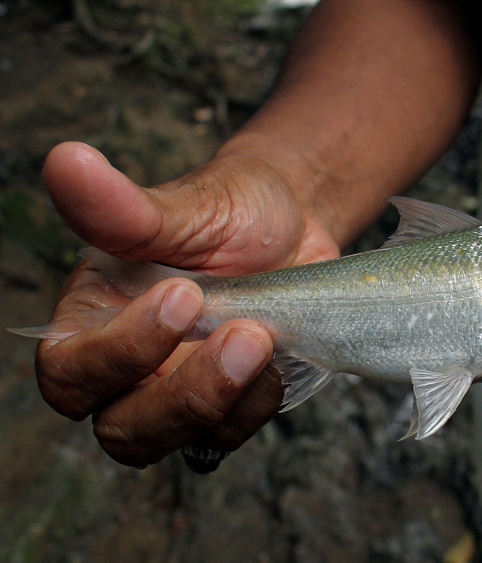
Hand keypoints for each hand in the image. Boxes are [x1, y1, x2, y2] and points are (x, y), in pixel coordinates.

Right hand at [36, 141, 339, 467]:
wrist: (292, 226)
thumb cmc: (228, 211)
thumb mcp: (183, 207)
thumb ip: (121, 207)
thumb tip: (66, 160)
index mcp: (95, 320)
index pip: (71, 372)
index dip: (119, 352)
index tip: (184, 295)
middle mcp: (130, 370)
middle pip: (122, 430)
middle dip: (184, 394)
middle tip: (245, 335)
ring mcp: (181, 394)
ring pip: (180, 443)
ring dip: (228, 402)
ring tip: (267, 339)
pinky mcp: (229, 406)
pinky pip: (232, 436)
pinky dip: (258, 406)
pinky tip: (279, 359)